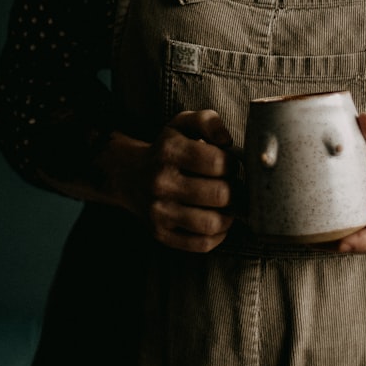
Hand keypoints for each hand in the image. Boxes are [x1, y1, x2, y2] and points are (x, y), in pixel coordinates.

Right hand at [145, 110, 238, 252]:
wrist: (130, 175)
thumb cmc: (168, 148)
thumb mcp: (183, 124)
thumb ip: (209, 121)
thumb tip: (227, 141)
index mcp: (169, 151)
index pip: (217, 162)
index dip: (232, 164)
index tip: (228, 165)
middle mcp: (161, 182)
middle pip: (219, 194)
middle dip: (235, 190)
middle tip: (232, 186)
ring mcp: (159, 211)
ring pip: (211, 223)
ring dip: (230, 215)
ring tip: (228, 205)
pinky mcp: (161, 234)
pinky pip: (201, 244)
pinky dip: (218, 235)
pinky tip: (218, 221)